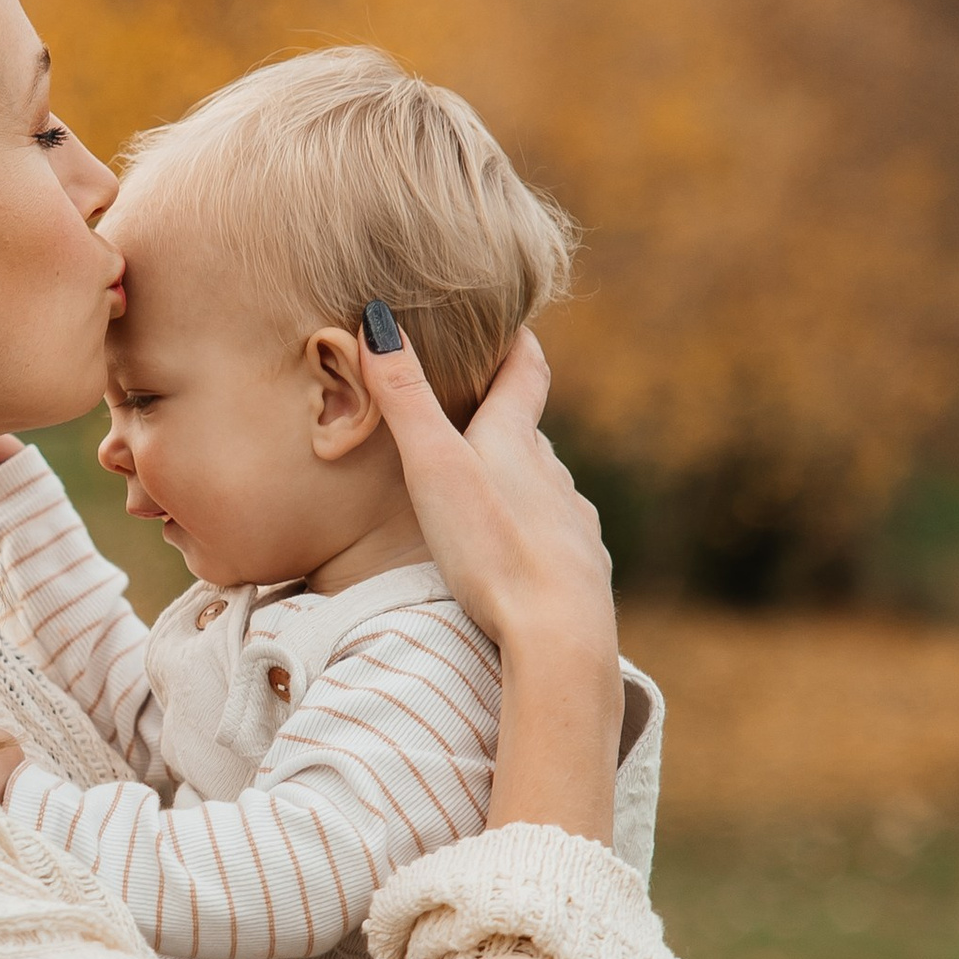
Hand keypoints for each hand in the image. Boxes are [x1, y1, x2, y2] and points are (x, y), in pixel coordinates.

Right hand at [361, 328, 619, 840]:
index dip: (518, 346)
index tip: (514, 325)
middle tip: (480, 411)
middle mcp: (554, 477)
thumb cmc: (493, 548)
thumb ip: (405, 398)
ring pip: (547, 491)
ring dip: (522, 483)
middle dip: (509, 422)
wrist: (560, 635)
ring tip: (494, 489)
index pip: (525, 376)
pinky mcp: (580, 576)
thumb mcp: (434, 467)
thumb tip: (378, 322)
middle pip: (532, 437)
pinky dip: (537, 536)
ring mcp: (573, 527)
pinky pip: (558, 543)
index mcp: (518, 443)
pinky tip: (524, 558)